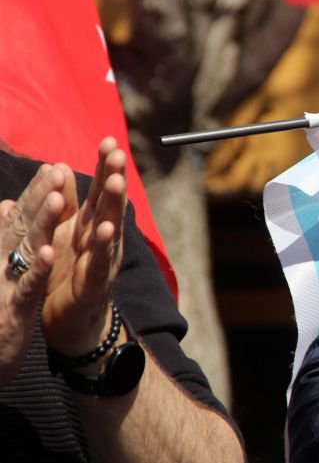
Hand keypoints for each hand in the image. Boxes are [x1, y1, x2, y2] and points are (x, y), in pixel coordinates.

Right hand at [0, 164, 67, 384]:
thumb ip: (2, 237)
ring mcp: (3, 286)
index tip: (53, 168)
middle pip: (20, 226)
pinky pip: (27, 287)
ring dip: (40, 224)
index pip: (17, 219)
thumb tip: (6, 206)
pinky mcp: (11, 313)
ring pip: (24, 250)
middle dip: (39, 198)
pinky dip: (37, 269)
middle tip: (56, 171)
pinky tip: (50, 251)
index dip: (35, 194)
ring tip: (57, 199)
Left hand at [43, 138, 127, 358]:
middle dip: (114, 176)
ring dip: (114, 205)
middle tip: (117, 152)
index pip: (100, 189)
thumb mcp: (62, 234)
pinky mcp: (95, 283)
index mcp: (90, 224)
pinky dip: (104, 246)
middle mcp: (102, 237)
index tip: (109, 140)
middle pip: (110, 202)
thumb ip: (63, 203)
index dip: (104, 166)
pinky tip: (107, 230)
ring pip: (111, 227)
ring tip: (116, 182)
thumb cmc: (67, 274)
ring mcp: (103, 259)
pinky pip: (100, 262)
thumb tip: (57, 166)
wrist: (71, 322)